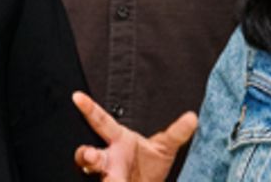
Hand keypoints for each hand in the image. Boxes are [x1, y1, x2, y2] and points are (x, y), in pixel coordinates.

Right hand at [71, 91, 197, 181]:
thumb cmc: (149, 165)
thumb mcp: (165, 147)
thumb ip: (177, 133)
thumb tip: (193, 117)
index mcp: (118, 140)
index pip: (101, 121)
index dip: (89, 108)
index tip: (77, 96)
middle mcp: (108, 159)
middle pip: (88, 155)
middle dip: (86, 155)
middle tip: (89, 156)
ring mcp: (108, 175)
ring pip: (92, 174)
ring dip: (97, 175)